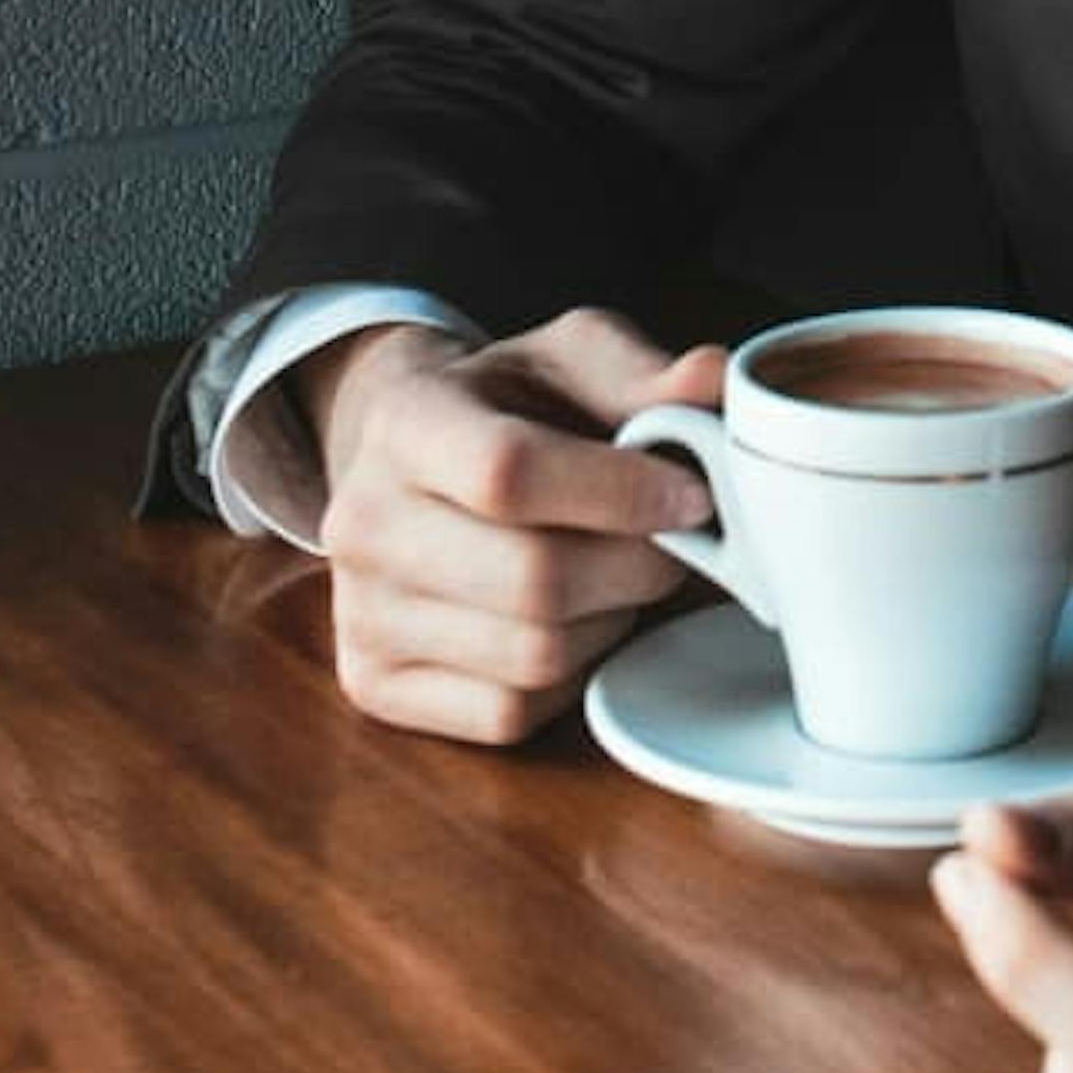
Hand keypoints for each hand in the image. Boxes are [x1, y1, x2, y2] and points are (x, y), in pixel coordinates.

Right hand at [304, 307, 726, 743]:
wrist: (413, 462)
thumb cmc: (510, 409)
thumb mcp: (571, 361)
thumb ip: (642, 372)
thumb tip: (713, 379)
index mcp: (405, 421)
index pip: (510, 472)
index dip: (622, 492)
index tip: (692, 495)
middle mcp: (361, 521)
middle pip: (536, 579)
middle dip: (638, 565)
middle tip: (673, 541)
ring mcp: (359, 612)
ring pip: (535, 655)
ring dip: (610, 620)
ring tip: (615, 575)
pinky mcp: (374, 684)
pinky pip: (510, 711)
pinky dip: (569, 677)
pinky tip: (573, 624)